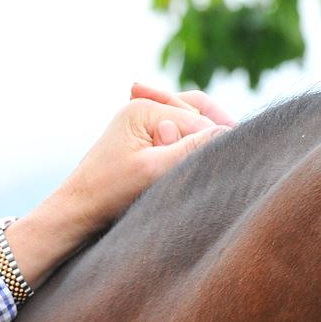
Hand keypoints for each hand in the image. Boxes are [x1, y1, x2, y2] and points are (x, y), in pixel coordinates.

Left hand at [5, 84, 231, 288]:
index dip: (218, 141)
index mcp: (143, 109)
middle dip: (217, 129)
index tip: (240, 160)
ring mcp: (142, 122)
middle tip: (245, 148)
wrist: (75, 212)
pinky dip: (193, 138)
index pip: (198, 121)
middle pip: (198, 111)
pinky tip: (205, 149)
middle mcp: (143, 108)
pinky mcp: (143, 139)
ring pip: (190, 118)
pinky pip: (178, 131)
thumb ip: (191, 149)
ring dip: (207, 132)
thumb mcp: (154, 172)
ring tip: (230, 146)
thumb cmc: (108, 194)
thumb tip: (228, 133)